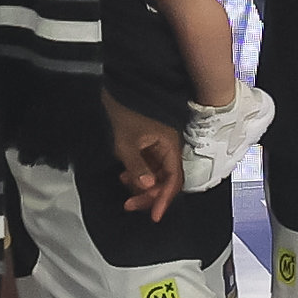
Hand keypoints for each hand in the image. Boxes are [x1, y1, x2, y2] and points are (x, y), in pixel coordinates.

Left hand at [107, 93, 183, 217]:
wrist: (125, 82)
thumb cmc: (128, 108)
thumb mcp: (126, 140)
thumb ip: (137, 165)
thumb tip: (146, 187)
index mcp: (170, 146)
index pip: (173, 181)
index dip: (164, 200)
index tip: (153, 215)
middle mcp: (169, 147)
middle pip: (165, 179)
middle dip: (148, 194)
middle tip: (129, 204)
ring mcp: (159, 144)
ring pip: (156, 172)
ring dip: (142, 183)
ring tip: (124, 184)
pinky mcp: (150, 141)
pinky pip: (149, 163)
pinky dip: (138, 172)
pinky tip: (126, 174)